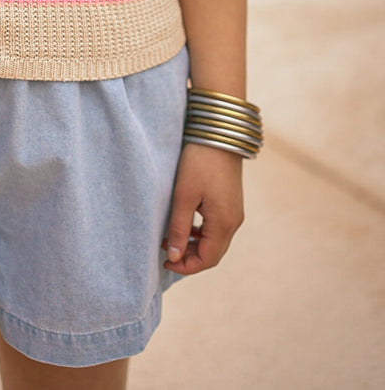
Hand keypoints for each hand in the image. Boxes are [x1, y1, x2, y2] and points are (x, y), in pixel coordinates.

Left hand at [162, 142, 244, 275]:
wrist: (219, 133)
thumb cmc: (199, 162)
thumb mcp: (184, 195)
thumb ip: (179, 228)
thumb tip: (175, 257)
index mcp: (224, 223)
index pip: (207, 259)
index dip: (186, 266)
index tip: (165, 261)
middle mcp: (234, 221)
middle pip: (213, 253)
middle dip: (189, 258)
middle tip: (166, 250)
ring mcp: (234, 212)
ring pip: (215, 241)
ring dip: (194, 245)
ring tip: (171, 238)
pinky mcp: (231, 203)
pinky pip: (217, 228)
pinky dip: (201, 233)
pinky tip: (186, 225)